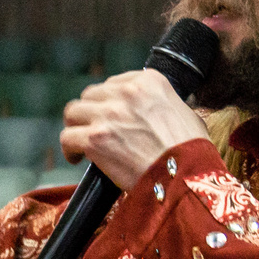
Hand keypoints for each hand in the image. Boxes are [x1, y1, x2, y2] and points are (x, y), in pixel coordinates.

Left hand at [59, 70, 211, 190]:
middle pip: (92, 95)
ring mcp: (108, 115)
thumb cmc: (191, 152)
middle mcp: (126, 93)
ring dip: (76, 127)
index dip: (109, 101)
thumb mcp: (186, 114)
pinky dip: (69, 148)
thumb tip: (154, 114)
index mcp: (149, 82)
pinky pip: (67, 137)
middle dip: (91, 113)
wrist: (184, 177)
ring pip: (74, 112)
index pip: (115, 83)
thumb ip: (163, 105)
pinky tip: (77, 158)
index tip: (110, 116)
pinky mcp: (95, 139)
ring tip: (82, 142)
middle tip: (95, 130)